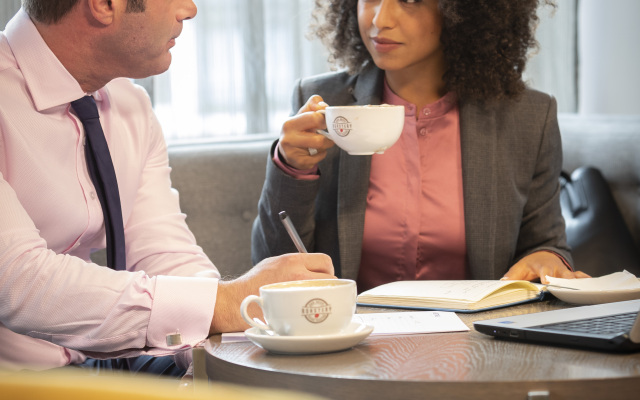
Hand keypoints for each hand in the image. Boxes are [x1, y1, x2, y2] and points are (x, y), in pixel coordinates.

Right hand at [209, 253, 334, 332]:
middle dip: (330, 285)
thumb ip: (294, 265)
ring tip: (316, 301)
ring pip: (326, 294)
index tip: (325, 277)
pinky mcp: (293, 309)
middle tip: (323, 292)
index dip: (328, 270)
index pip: (324, 260)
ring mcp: (296, 292)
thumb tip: (313, 270)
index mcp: (292, 260)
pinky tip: (309, 313)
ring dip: (326, 298)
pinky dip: (315, 310)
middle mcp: (296, 274)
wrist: (235, 301)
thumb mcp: (274, 263)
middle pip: (330, 277)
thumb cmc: (253, 284)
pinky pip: (315, 309)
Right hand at [279, 95, 334, 169]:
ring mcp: (293, 153)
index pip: (314, 118)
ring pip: (321, 147)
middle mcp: (288, 139)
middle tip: (328, 133)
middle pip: (319, 138)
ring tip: (323, 141)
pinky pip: (320, 157)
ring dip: (327, 144)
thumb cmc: (299, 128)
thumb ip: (313, 104)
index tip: (326, 121)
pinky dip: (322, 153)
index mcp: (289, 123)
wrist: (287, 150)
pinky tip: (316, 151)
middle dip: (329, 136)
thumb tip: (323, 106)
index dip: (324, 119)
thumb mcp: (303, 113)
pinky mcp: (299, 162)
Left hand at [501, 251, 590, 283]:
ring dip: (582, 285)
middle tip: (573, 292)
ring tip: (590, 292)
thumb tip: (503, 282)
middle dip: (569, 284)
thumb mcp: (520, 268)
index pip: (547, 274)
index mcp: (544, 268)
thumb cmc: (532, 263)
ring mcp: (566, 272)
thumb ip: (513, 276)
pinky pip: (582, 278)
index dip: (548, 280)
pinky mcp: (572, 275)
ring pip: (576, 278)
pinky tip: (596, 289)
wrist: (544, 254)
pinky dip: (588, 282)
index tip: (549, 285)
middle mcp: (557, 270)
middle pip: (565, 277)